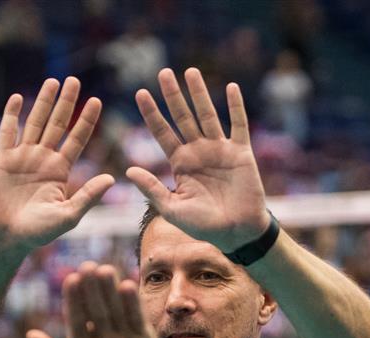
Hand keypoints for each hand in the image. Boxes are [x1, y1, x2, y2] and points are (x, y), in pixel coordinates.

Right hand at [0, 77, 114, 252]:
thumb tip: (111, 178)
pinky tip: (19, 97)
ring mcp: (22, 157)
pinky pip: (8, 131)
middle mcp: (43, 160)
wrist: (5, 237)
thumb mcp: (68, 215)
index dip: (86, 120)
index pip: (77, 139)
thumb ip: (88, 196)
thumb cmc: (37, 233)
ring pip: (35, 122)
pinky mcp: (2, 158)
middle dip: (66, 103)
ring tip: (53, 81)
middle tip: (75, 80)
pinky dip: (12, 114)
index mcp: (60, 171)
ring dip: (43, 102)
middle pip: (57, 124)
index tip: (96, 101)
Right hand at [25, 262, 159, 337]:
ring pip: (117, 312)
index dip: (74, 300)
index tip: (71, 278)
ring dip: (111, 289)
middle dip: (92, 287)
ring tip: (105, 268)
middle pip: (97, 312)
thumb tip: (30, 334)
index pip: (77, 322)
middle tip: (87, 265)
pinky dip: (133, 303)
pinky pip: (137, 319)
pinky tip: (128, 285)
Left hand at [127, 68, 270, 252]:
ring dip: (199, 94)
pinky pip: (238, 125)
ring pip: (207, 115)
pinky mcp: (241, 153)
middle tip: (163, 73)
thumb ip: (152, 189)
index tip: (140, 93)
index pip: (162, 133)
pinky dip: (235, 107)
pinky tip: (231, 87)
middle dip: (173, 96)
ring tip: (190, 72)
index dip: (152, 113)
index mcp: (180, 163)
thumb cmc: (204, 226)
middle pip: (183, 117)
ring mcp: (220, 150)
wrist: (236, 233)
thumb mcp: (172, 209)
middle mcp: (198, 152)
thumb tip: (128, 170)